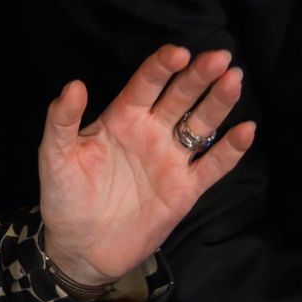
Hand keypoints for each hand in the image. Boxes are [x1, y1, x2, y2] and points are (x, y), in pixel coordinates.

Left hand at [38, 46, 255, 286]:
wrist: (80, 249)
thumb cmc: (64, 197)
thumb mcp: (54, 157)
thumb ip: (62, 121)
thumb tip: (74, 85)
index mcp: (122, 117)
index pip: (147, 83)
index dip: (162, 66)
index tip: (178, 52)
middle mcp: (152, 132)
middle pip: (180, 96)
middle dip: (199, 75)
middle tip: (219, 57)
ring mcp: (171, 159)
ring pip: (201, 123)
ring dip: (218, 102)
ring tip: (234, 80)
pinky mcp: (185, 189)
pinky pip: (213, 166)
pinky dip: (231, 150)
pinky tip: (247, 130)